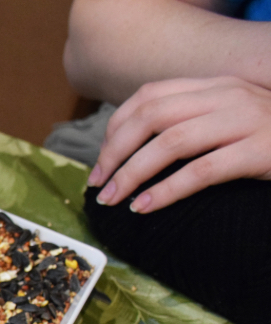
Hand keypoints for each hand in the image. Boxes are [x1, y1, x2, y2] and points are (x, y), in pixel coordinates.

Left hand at [88, 76, 270, 212]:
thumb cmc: (270, 142)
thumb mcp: (229, 122)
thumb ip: (192, 125)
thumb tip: (136, 153)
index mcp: (215, 86)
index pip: (148, 97)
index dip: (115, 130)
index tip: (100, 163)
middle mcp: (228, 96)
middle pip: (150, 118)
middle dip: (115, 153)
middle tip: (99, 185)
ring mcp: (246, 121)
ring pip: (169, 143)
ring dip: (132, 174)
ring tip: (114, 199)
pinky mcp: (259, 151)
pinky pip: (201, 172)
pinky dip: (166, 191)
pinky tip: (145, 208)